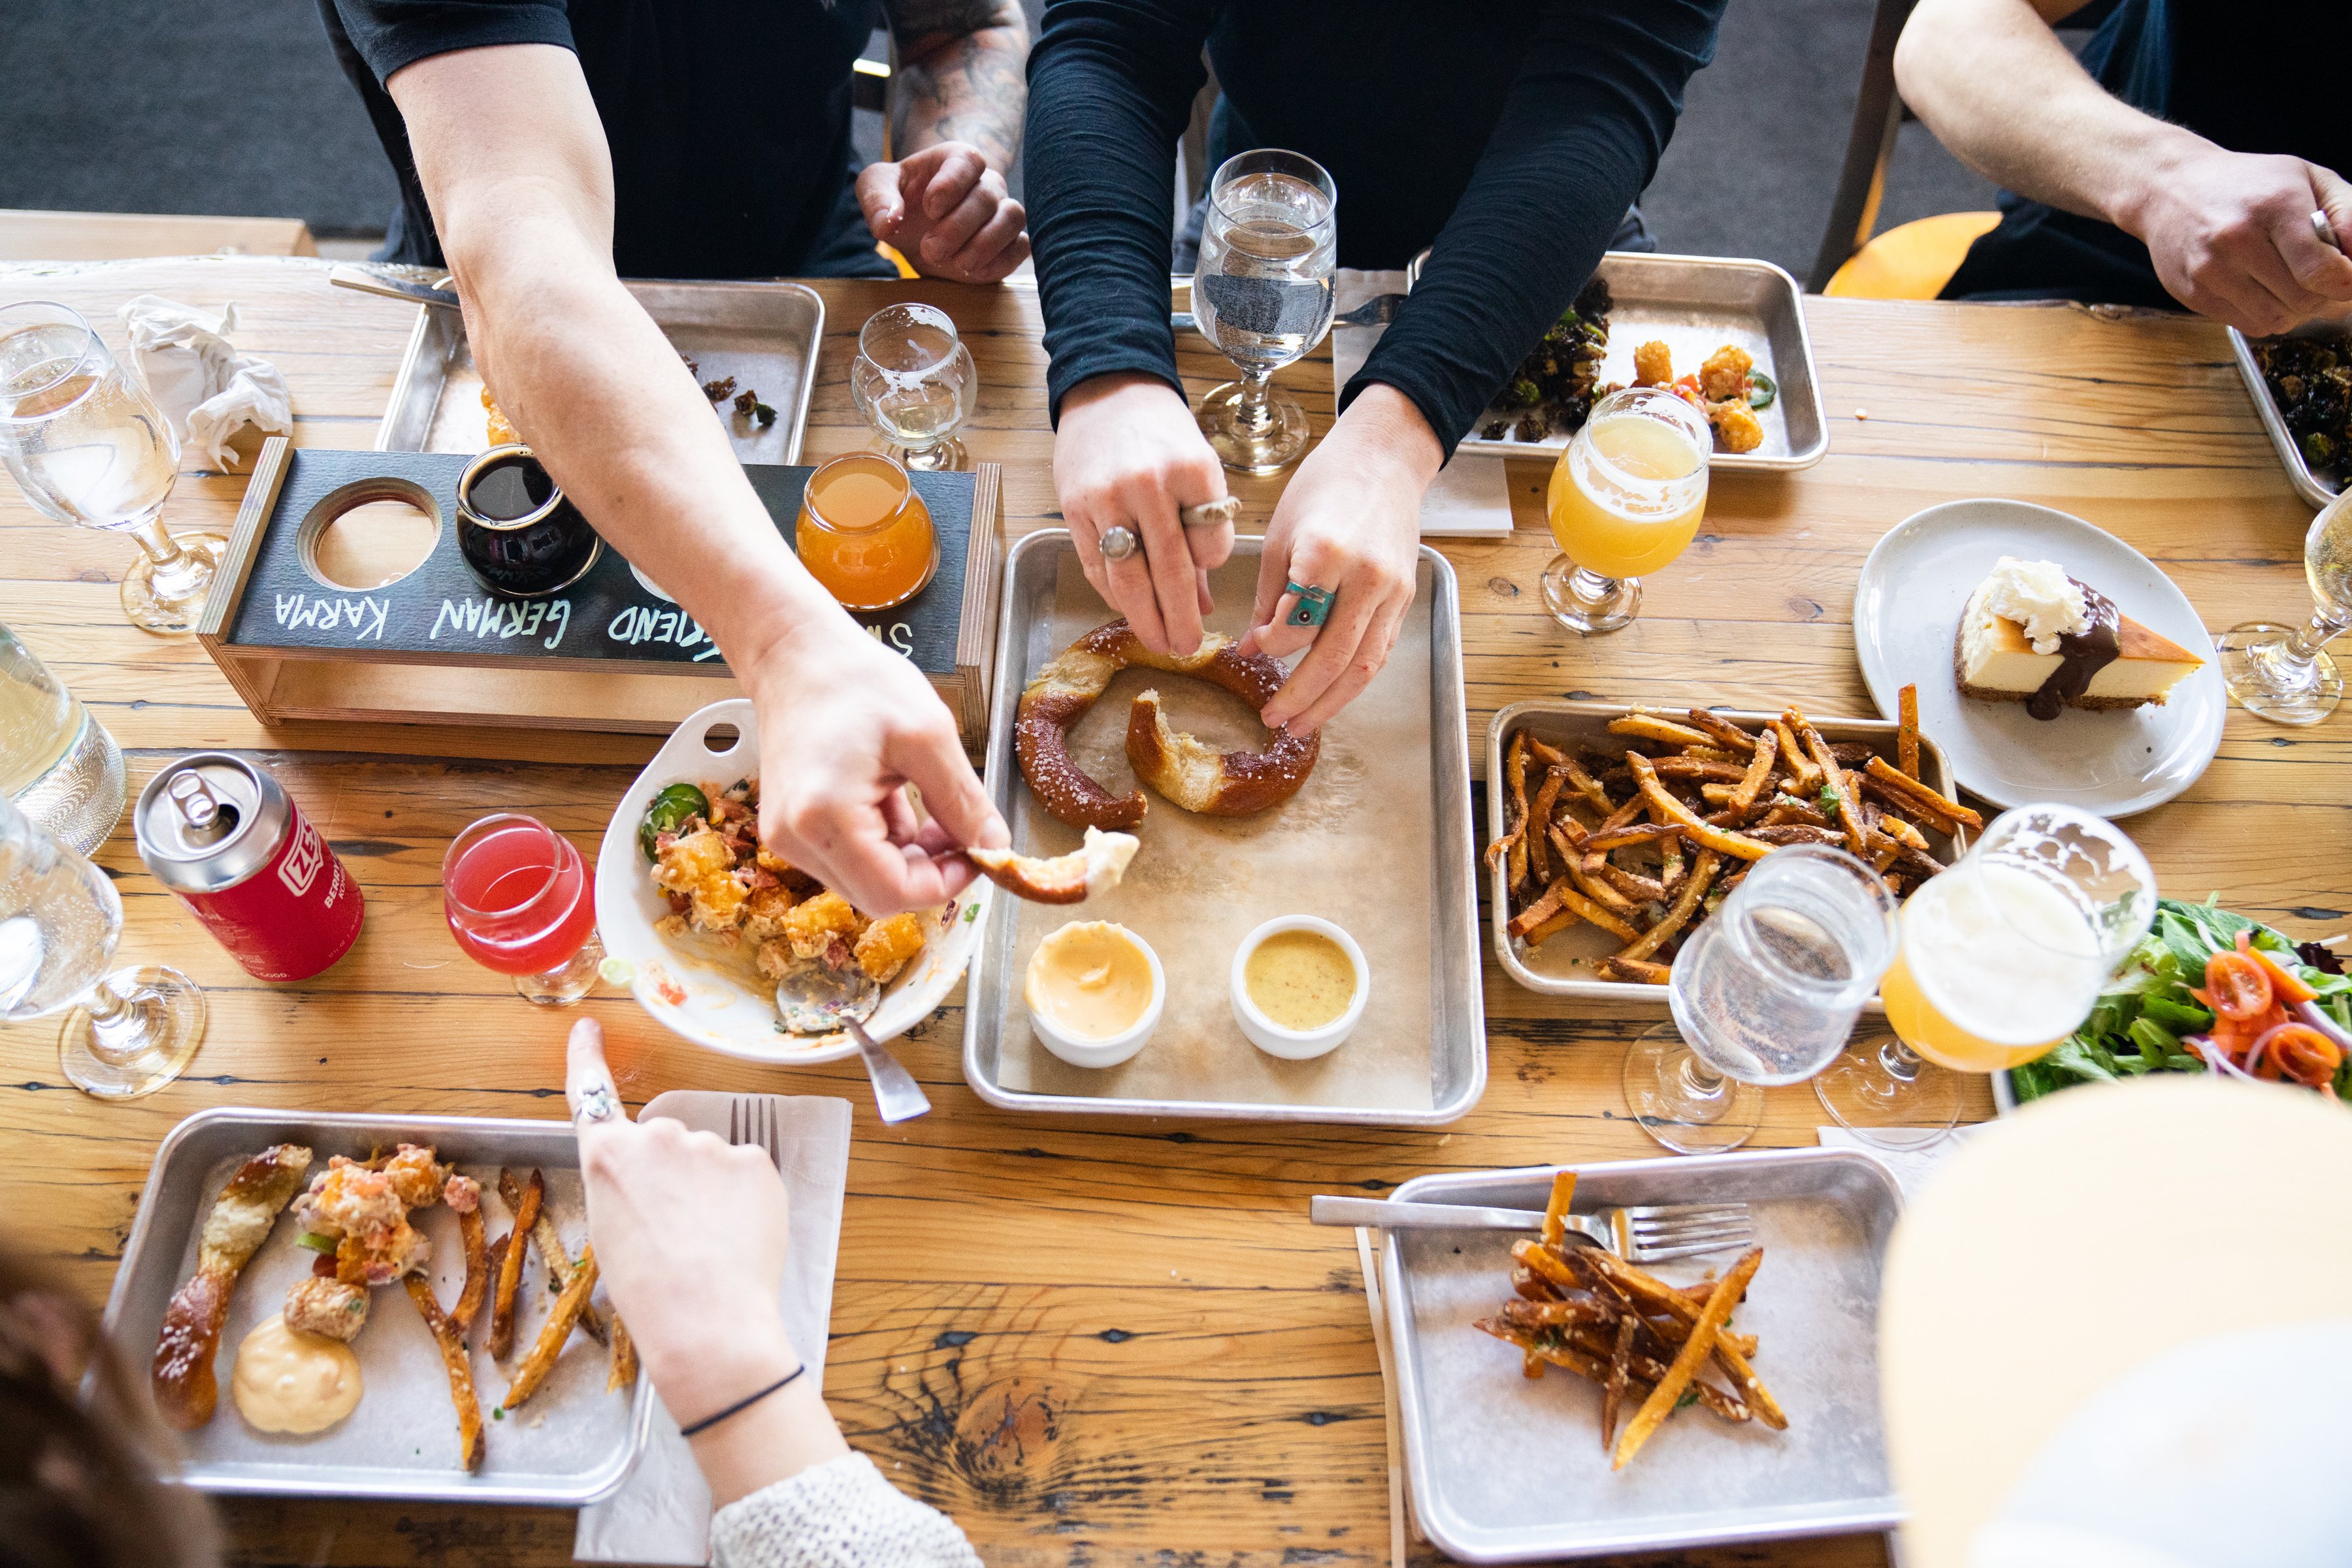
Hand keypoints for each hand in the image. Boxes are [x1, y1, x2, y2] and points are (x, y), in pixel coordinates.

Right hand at [568, 1018, 848, 1503]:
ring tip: (707, 1245)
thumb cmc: (648, 1293)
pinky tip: (737, 1238)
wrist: (707, 1321)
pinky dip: (744, 1202)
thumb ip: (628, 1185)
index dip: (588, 1057)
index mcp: (608, 1155)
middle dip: (671, 1177)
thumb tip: (655, 1178)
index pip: (592, 1092)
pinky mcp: (756, 1160)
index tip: (589, 1028)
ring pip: (709, 1162)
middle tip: (675, 1233)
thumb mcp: (611, 1233)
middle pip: (663, 1144)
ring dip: (709, 1192)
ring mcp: (711, 1144)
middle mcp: (656, 1136)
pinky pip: (745, 1175)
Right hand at [737, 611, 1006, 915]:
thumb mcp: (928, 735)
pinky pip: (847, 857)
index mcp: (826, 817)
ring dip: (906, 856)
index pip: (893, 893)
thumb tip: (994, 847)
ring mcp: (787, 836)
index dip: (944, 884)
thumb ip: (963, 801)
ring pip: (864, 878)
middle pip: (877, 894)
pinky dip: (882, 840)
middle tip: (959, 830)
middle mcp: (795, 839)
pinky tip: (892, 795)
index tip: (976, 852)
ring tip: (924, 801)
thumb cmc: (856, 682)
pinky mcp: (790, 827)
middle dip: (927, 871)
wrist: (794, 653)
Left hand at [857, 141, 1028, 283]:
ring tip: (957, 264)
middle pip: (987, 196)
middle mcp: (985, 183)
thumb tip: (886, 223)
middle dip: (958, 227)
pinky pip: (1021, 248)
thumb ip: (877, 198)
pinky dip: (1000, 262)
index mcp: (954, 160)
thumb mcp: (876, 188)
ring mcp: (1001, 212)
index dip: (952, 184)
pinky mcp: (1010, 243)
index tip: (930, 208)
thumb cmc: (899, 198)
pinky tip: (972, 272)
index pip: (968, 160)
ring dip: (985, 244)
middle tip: (930, 250)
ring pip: (1012, 218)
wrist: (916, 225)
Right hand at [1053, 373, 1232, 654]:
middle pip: (1168, 571)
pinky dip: (1114, 594)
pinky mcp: (1075, 508)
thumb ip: (1203, 535)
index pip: (1210, 544)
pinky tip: (1128, 609)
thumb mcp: (1198, 471)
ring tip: (1160, 643)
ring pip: (1127, 577)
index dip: (1211, 568)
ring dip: (1145, 619)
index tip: (1207, 577)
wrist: (1109, 393)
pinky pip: (1097, 566)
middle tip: (1186, 648)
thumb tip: (1205, 604)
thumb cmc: (1163, 437)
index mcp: (1192, 471)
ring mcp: (1107, 497)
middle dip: (1179, 619)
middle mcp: (1149, 484)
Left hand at [1239, 385, 1437, 733]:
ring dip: (1330, 703)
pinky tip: (1330, 696)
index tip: (1251, 647)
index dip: (1269, 645)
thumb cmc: (1324, 487)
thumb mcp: (1281, 533)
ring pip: (1363, 667)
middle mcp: (1366, 577)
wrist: (1384, 459)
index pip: (1294, 625)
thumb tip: (1253, 647)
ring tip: (1300, 724)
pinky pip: (1379, 652)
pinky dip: (1354, 681)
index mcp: (1326, 553)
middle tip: (1272, 720)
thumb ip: (1269, 596)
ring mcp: (1392, 591)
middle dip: (1299, 697)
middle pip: (1333, 658)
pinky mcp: (1406, 599)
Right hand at [2124, 148, 2351, 334]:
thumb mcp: (2306, 179)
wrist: (2170, 188)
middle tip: (2318, 279)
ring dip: (2293, 309)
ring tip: (2286, 283)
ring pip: (2277, 319)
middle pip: (2303, 300)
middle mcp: (2237, 238)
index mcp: (2273, 205)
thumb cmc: (2248, 183)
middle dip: (2322, 296)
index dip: (2345, 284)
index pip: (2322, 270)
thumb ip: (2347, 213)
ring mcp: (2209, 269)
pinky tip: (2258, 289)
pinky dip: (2264, 314)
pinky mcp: (2192, 293)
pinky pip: (2248, 325)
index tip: (2345, 279)